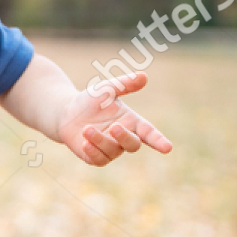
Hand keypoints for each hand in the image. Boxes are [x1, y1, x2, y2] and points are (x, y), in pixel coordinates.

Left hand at [57, 71, 171, 166]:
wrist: (68, 113)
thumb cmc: (92, 100)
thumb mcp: (107, 89)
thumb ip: (125, 84)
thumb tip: (144, 77)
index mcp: (133, 122)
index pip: (149, 133)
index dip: (159, 141)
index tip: (168, 148)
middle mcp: (124, 138)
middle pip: (133, 144)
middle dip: (124, 137)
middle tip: (114, 126)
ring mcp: (111, 150)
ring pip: (113, 151)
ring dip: (100, 140)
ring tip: (86, 129)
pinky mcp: (97, 158)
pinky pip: (99, 159)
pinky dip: (93, 151)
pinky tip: (84, 143)